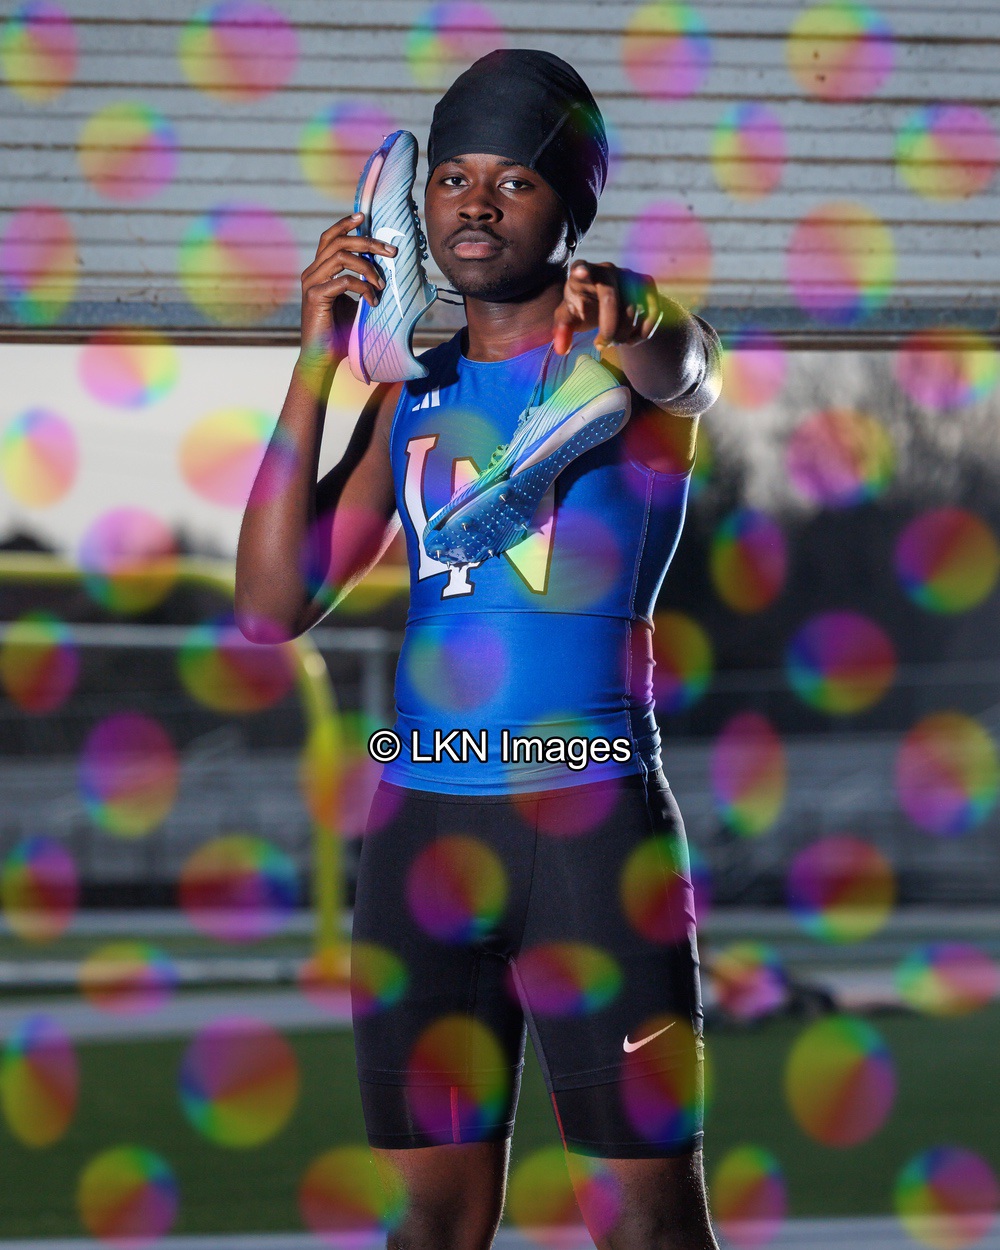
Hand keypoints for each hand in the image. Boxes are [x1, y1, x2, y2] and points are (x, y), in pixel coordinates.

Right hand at [298, 212, 397, 367]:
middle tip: (391, 252)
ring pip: (342, 257)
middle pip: (339, 242)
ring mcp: (311, 283)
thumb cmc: (339, 333)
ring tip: (382, 285)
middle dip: (368, 242)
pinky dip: (363, 288)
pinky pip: (344, 281)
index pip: (329, 237)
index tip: (364, 216)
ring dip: (368, 268)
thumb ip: (360, 283)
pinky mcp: (315, 297)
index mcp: (318, 270)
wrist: (322, 358)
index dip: (345, 224)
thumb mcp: (353, 302)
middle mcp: (312, 273)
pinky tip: (373, 302)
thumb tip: (383, 270)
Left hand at [552, 262, 661, 354]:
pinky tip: (631, 340)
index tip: (580, 272)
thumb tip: (561, 350)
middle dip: (609, 328)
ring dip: (626, 332)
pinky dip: (645, 330)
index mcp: (582, 273)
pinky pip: (653, 309)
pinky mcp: (646, 285)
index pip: (580, 268)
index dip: (581, 271)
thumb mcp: (568, 318)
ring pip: (634, 306)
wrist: (603, 303)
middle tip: (602, 346)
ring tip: (616, 343)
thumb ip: (562, 330)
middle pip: (611, 299)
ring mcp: (628, 275)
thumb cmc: (582, 308)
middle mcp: (607, 269)